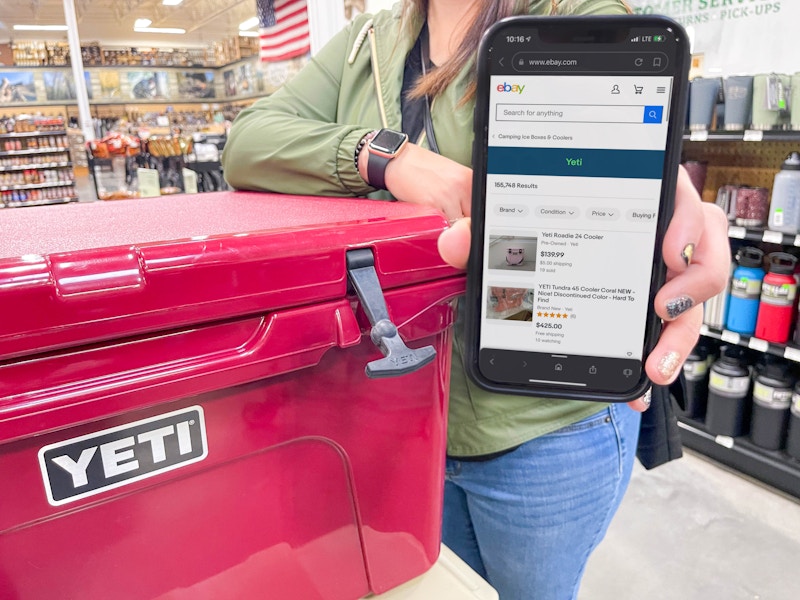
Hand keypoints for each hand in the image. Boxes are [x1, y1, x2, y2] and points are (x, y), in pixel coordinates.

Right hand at [360, 141, 471, 221]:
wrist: (399, 160)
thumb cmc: (422, 170)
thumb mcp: (451, 179)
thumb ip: (464, 197)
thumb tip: (470, 223)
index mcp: (471, 180)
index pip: (480, 212)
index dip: (472, 223)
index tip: (465, 226)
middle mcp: (463, 186)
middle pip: (471, 221)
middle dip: (462, 228)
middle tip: (449, 221)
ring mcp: (449, 195)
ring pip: (458, 228)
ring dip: (449, 230)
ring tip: (438, 218)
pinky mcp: (432, 204)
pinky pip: (441, 227)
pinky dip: (436, 229)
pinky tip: (429, 217)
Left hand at [437, 165, 730, 411]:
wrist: (523, 238)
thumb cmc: (526, 214)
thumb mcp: (504, 212)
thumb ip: (481, 222)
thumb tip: (456, 241)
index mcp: (627, 193)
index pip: (674, 193)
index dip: (684, 220)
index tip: (667, 251)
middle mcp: (649, 231)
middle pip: (699, 249)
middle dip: (695, 285)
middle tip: (664, 311)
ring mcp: (651, 269)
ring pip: (692, 295)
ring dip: (681, 334)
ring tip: (654, 367)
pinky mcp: (644, 303)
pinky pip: (668, 327)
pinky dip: (659, 356)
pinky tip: (639, 385)